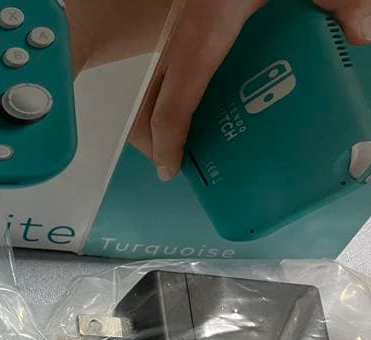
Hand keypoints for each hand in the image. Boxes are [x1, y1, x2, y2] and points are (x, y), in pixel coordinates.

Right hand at [130, 0, 370, 181]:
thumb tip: (363, 29)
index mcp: (204, 30)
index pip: (172, 102)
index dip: (166, 142)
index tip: (170, 167)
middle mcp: (182, 29)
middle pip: (147, 96)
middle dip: (151, 133)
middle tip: (175, 154)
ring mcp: (178, 18)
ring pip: (154, 75)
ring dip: (162, 105)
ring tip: (185, 126)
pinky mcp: (185, 9)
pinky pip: (172, 53)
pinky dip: (176, 76)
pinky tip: (209, 80)